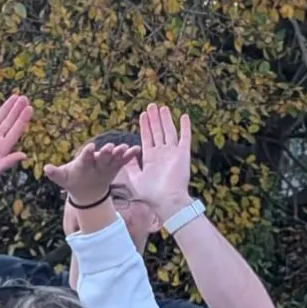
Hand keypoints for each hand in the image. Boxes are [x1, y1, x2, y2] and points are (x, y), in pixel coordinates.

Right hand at [0, 95, 31, 190]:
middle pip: (9, 122)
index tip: (30, 108)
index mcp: (2, 149)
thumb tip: (25, 155)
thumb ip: (7, 162)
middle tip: (25, 98)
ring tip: (15, 96)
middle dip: (17, 110)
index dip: (23, 119)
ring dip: (6, 107)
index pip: (15, 131)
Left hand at [44, 141, 139, 208]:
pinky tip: (136, 149)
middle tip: (109, 147)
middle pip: (101, 155)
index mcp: (83, 160)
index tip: (89, 147)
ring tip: (125, 147)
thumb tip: (46, 168)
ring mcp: (106, 161)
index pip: (85, 156)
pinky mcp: (115, 165)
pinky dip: (129, 155)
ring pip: (113, 156)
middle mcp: (96, 159)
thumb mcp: (63, 178)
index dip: (87, 152)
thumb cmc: (73, 180)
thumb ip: (56, 173)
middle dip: (105, 151)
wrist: (86, 188)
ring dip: (119, 152)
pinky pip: (123, 160)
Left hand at [126, 103, 192, 221]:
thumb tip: (121, 158)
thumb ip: (129, 167)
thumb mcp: (135, 179)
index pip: (147, 138)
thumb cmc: (151, 194)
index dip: (145, 127)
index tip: (143, 115)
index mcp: (150, 159)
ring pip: (169, 132)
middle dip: (154, 119)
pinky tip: (183, 116)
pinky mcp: (183, 154)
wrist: (167, 201)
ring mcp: (173, 153)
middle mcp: (162, 154)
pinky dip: (185, 127)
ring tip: (162, 107)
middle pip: (158, 132)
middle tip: (151, 106)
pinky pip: (185, 137)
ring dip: (166, 120)